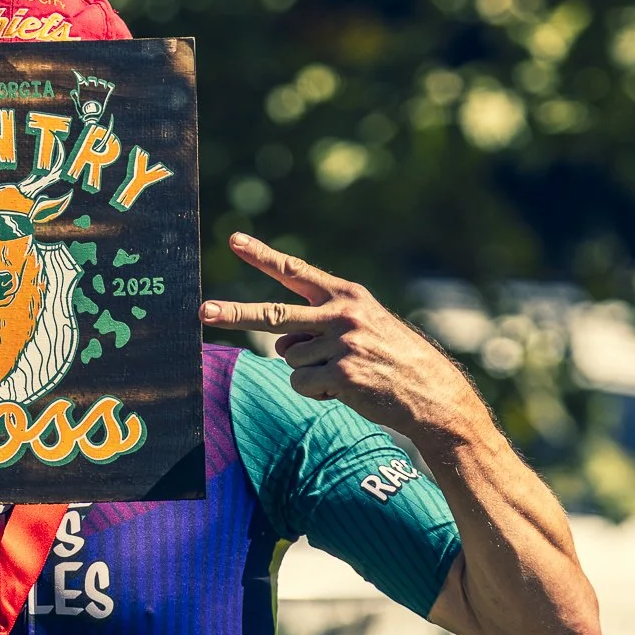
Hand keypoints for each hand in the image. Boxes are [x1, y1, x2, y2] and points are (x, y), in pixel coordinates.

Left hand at [201, 233, 488, 440]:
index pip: (296, 272)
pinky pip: (301, 385)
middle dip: (234, 313)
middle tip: (203, 311)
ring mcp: (341, 343)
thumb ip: (319, 327)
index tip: (234, 240)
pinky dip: (317, 393)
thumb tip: (279, 346)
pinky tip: (348, 390)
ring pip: (290, 360)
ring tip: (348, 374)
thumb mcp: (363, 328)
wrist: (432, 393)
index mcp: (347, 295)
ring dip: (311, 374)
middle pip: (273, 314)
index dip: (262, 256)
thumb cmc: (394, 361)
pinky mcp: (341, 374)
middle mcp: (342, 313)